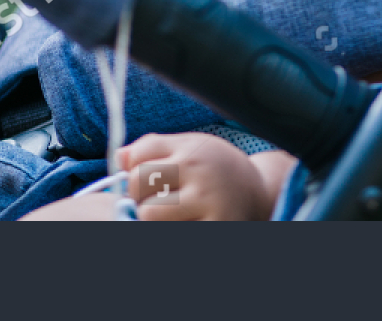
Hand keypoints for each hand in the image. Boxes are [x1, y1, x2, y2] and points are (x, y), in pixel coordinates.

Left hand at [119, 132, 293, 220]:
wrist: (262, 195)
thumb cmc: (217, 169)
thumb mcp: (191, 146)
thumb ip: (154, 147)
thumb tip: (119, 157)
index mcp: (191, 150)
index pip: (136, 159)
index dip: (133, 172)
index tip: (146, 182)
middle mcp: (200, 174)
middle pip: (138, 186)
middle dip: (139, 196)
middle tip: (157, 201)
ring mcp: (208, 205)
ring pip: (149, 216)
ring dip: (152, 218)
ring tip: (170, 216)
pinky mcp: (214, 229)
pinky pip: (172, 235)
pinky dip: (170, 231)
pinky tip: (184, 225)